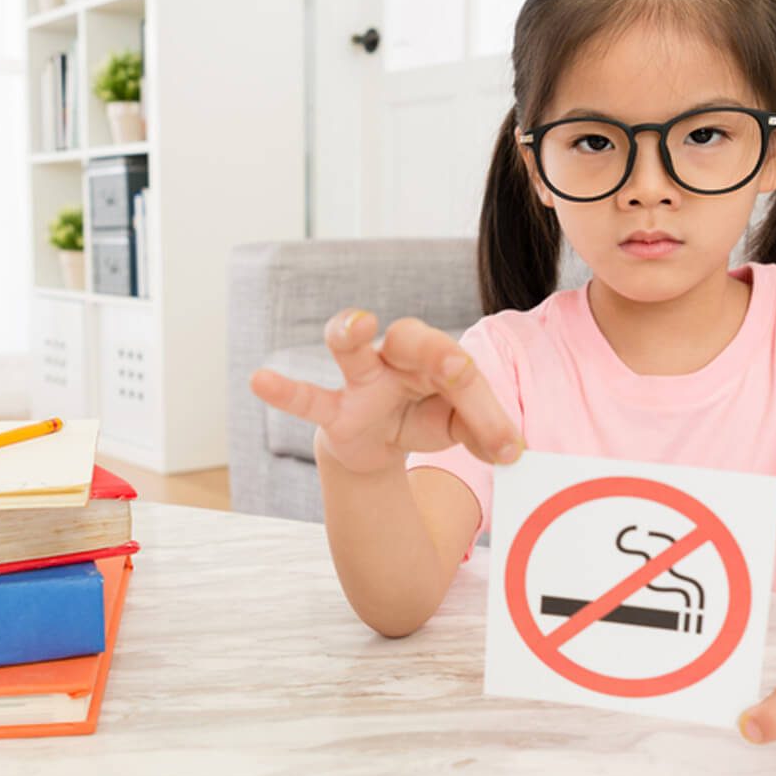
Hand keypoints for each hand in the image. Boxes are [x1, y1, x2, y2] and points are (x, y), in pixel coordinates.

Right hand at [249, 308, 524, 475]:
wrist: (380, 443)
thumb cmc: (424, 419)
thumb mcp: (460, 427)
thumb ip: (486, 433)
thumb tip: (514, 451)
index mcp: (437, 358)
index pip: (464, 374)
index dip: (487, 411)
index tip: (509, 449)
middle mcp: (397, 358)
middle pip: (413, 338)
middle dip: (435, 350)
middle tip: (455, 369)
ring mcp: (360, 381)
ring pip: (350, 348)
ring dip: (351, 333)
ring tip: (357, 324)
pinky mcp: (333, 410)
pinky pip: (308, 398)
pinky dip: (285, 391)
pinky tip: (261, 380)